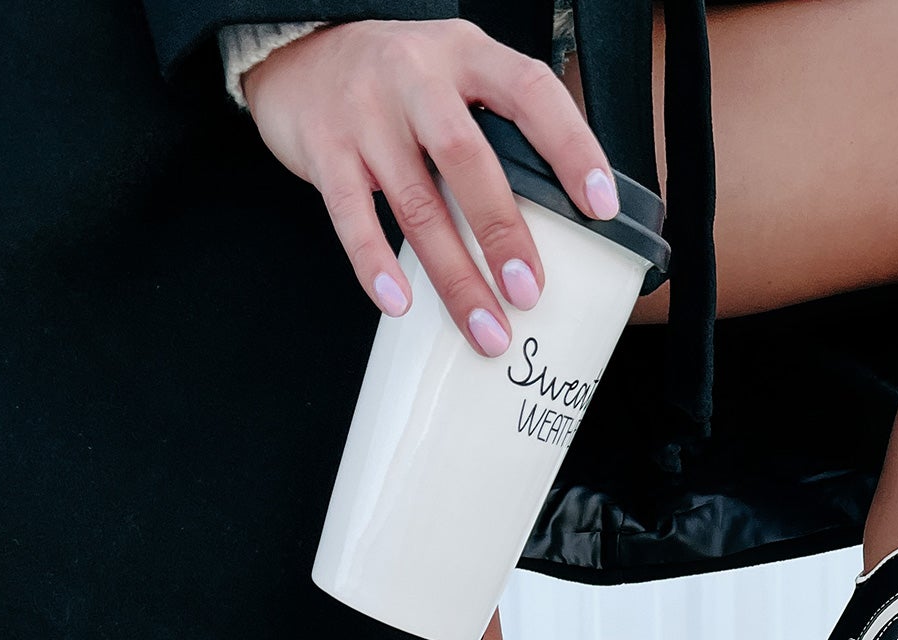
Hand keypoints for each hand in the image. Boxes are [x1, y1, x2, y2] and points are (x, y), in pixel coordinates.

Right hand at [244, 18, 620, 355]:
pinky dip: (375, 264)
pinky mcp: (323, 147)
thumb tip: (559, 213)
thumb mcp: (454, 74)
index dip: (570, 146)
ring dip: (453, 274)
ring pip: (415, 203)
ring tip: (484, 327)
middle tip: (528, 292)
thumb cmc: (395, 80)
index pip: (530, 91)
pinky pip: (351, 216)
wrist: (298, 54)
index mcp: (465, 55)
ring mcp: (365, 112)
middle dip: (502, 232)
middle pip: (467, 159)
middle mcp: (416, 76)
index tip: (599, 205)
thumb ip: (496, 123)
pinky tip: (400, 303)